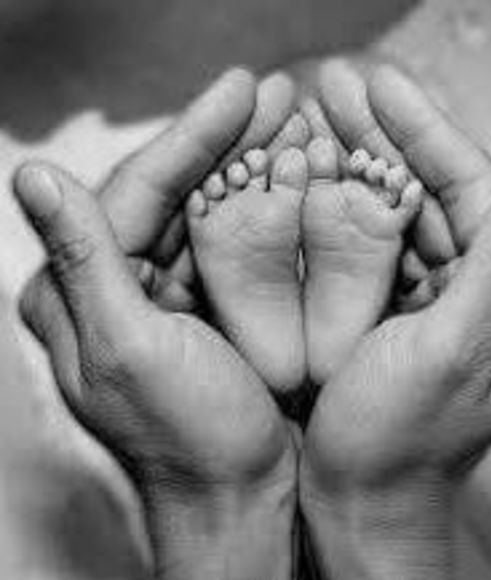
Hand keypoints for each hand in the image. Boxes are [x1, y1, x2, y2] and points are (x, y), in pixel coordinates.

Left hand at [17, 69, 301, 579]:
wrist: (240, 498)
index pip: (134, 191)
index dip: (190, 135)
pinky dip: (258, 210)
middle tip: (276, 93)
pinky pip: (227, 245)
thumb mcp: (131, 352)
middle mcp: (112, 286)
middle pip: (171, 192)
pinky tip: (289, 174)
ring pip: (202, 211)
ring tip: (290, 120)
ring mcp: (160, 295)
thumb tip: (31, 175)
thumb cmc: (192, 439)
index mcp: (79, 295)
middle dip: (226, 141)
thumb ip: (84, 264)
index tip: (242, 89)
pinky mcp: (201, 307)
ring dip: (247, 165)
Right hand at [300, 64, 490, 579]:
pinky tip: (320, 177)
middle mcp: (489, 290)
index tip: (376, 81)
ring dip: (363, 162)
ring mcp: (444, 298)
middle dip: (385, 134)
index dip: (424, 128)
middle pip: (436, 189)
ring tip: (322, 117)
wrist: (362, 500)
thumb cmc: (399, 442)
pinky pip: (380, 246)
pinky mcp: (404, 310)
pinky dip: (350, 209)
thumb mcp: (453, 353)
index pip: (475, 186)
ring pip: (404, 210)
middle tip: (336, 84)